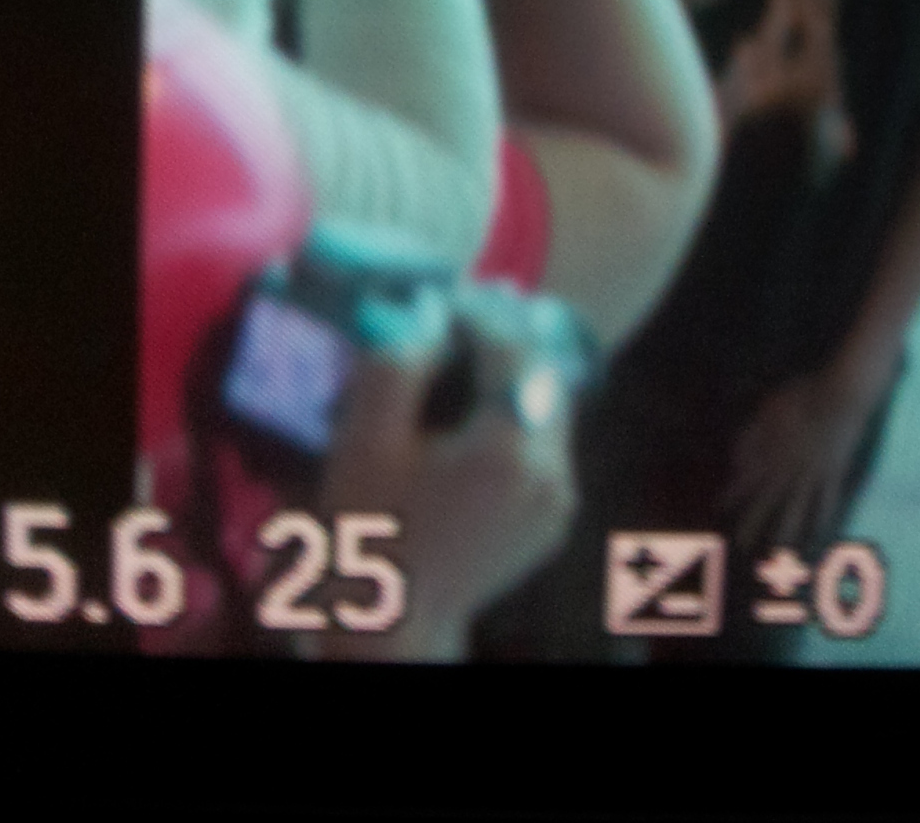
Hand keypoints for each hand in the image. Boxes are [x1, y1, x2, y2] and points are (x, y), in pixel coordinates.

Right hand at [316, 306, 576, 660]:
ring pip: (550, 403)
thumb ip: (395, 362)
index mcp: (507, 449)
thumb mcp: (362, 442)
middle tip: (473, 300)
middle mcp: (549, 470)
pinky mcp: (553, 517)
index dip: (481, 310)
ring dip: (517, 368)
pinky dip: (520, 410)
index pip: (511, 348)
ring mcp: (558, 497)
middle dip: (509, 331)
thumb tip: (427, 311)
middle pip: (543, 370)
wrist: (391, 628)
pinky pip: (545, 440)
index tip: (448, 291)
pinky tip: (484, 400)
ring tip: (478, 341)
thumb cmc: (369, 535)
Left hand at [723, 364, 879, 554]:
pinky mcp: (832, 476)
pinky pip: (825, 504)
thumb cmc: (802, 397)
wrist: (838, 395)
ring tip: (778, 554)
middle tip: (742, 546)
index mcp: (771, 453)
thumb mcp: (767, 410)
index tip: (719, 509)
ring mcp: (811, 476)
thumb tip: (737, 463)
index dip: (732, 495)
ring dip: (785, 534)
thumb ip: (750, 437)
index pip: (747, 480)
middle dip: (753, 525)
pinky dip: (820, 522)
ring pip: (795, 512)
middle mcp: (788, 471)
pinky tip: (817, 536)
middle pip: (767, 503)